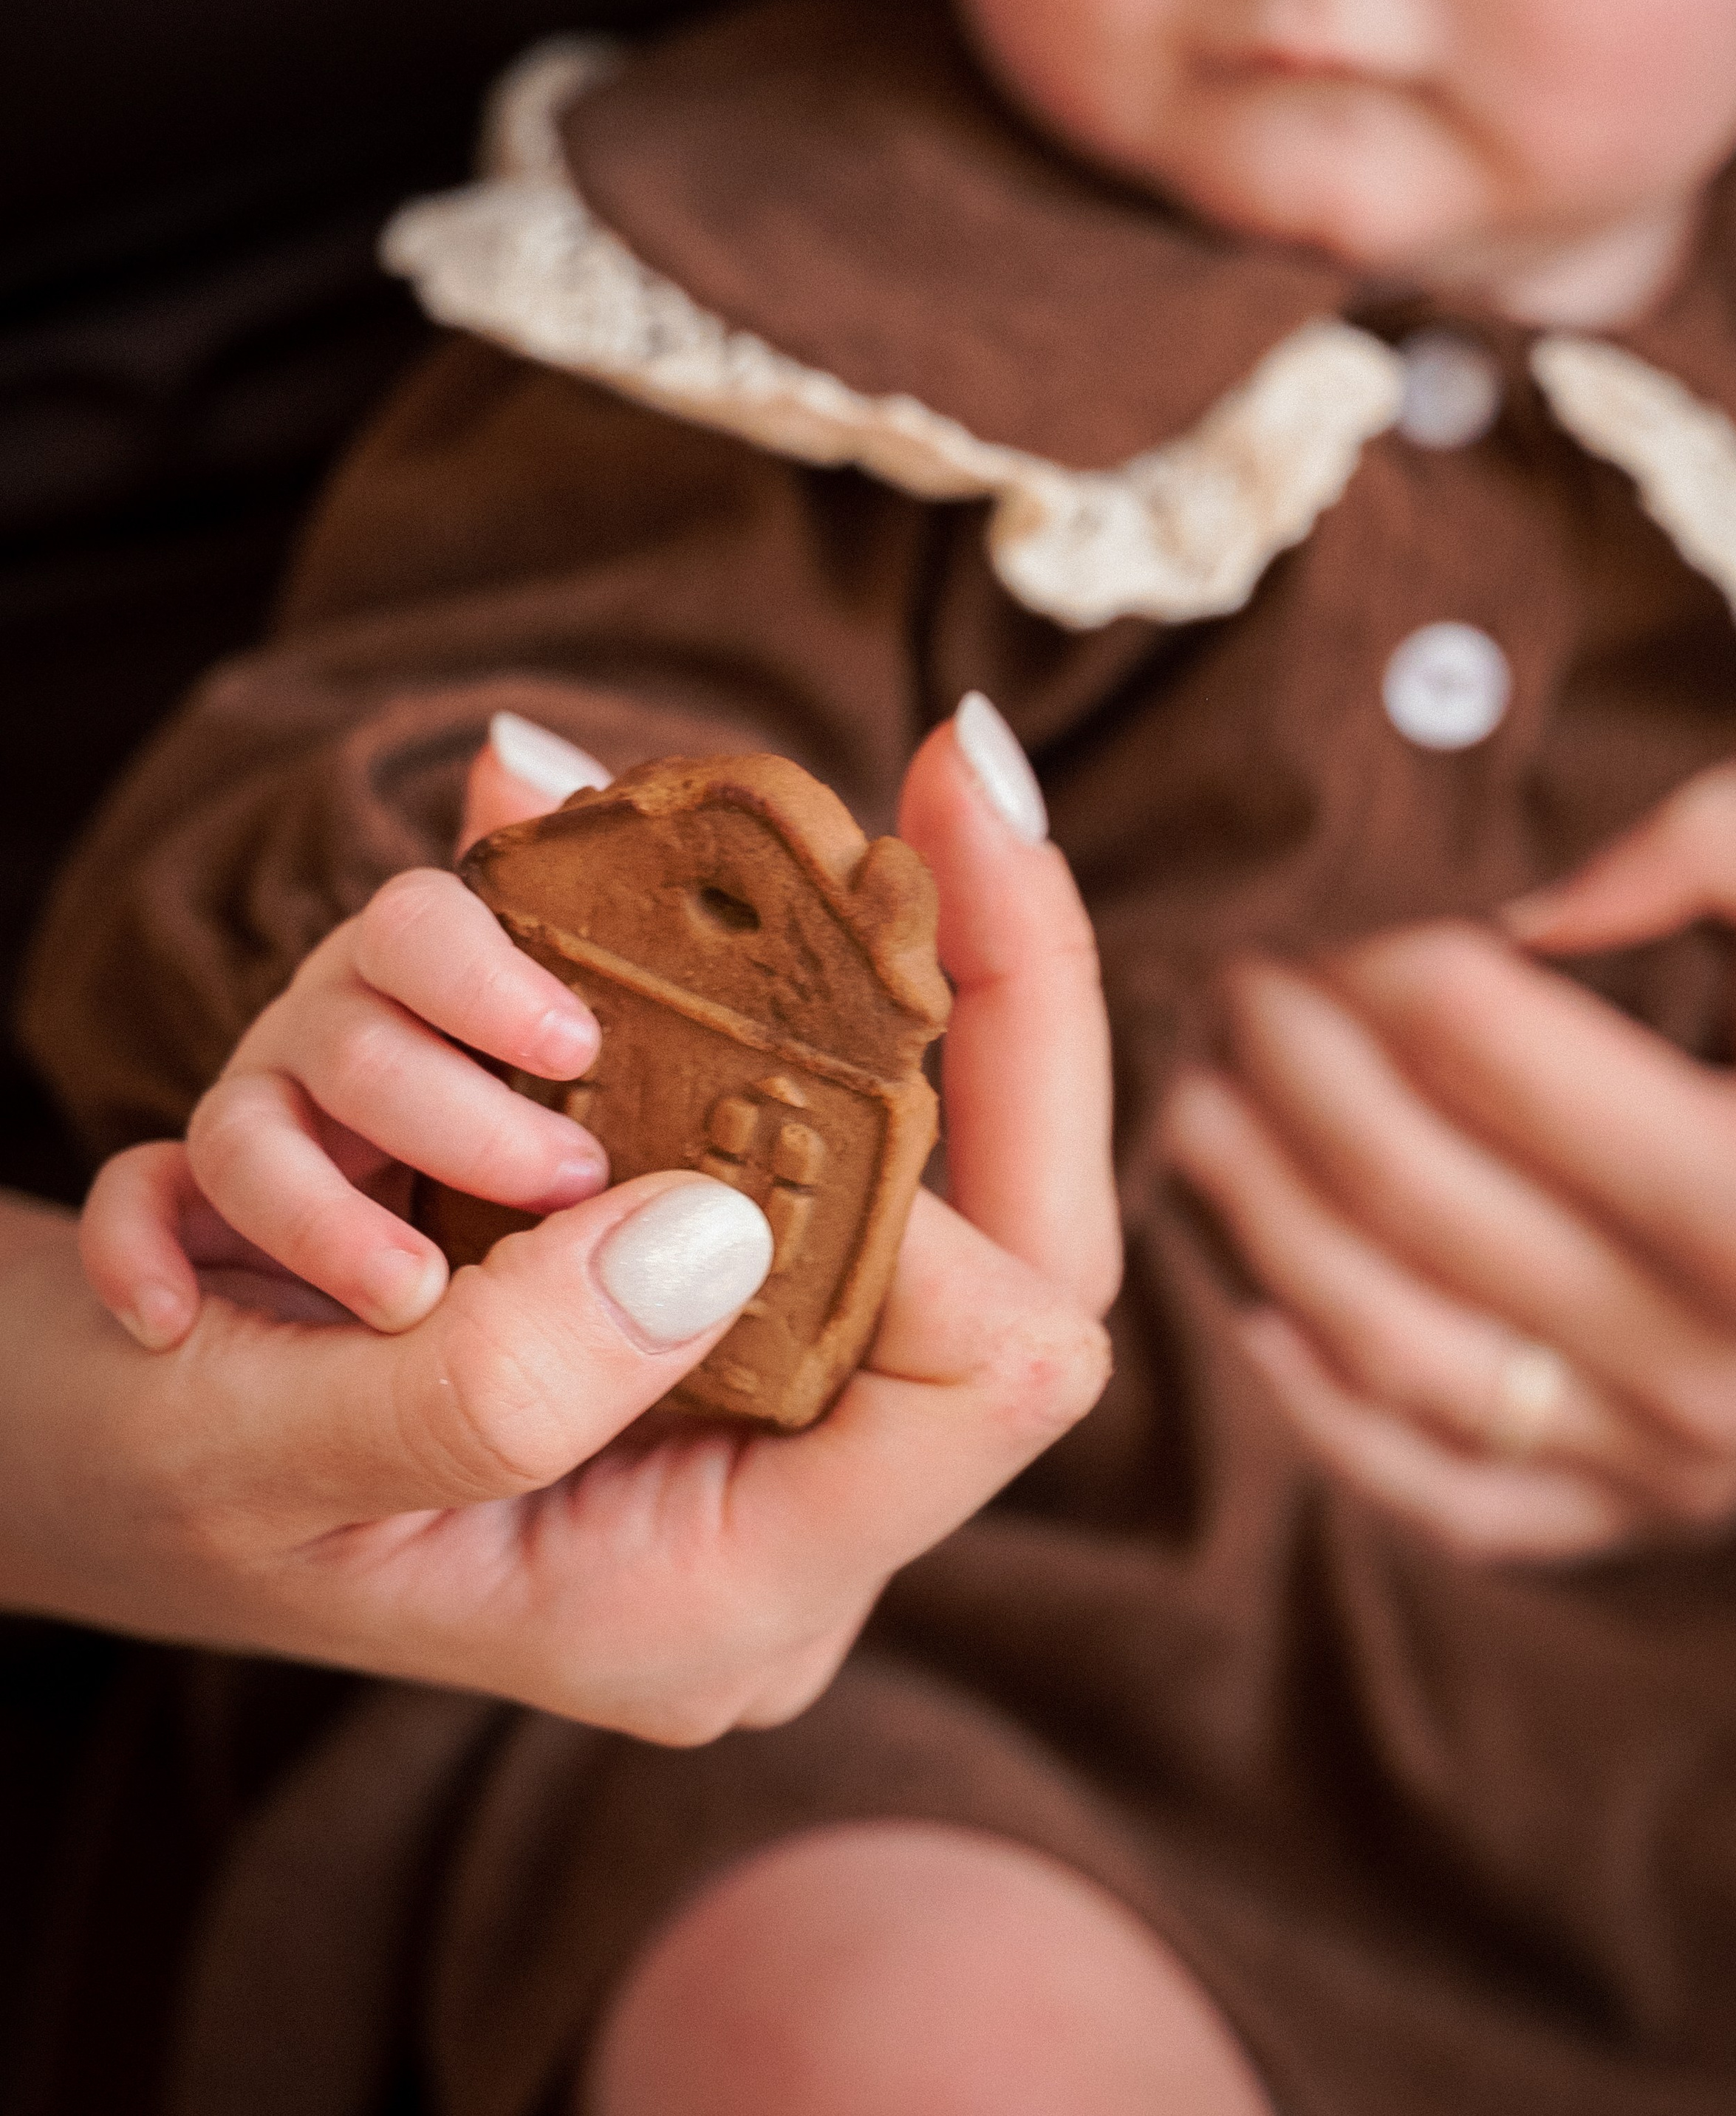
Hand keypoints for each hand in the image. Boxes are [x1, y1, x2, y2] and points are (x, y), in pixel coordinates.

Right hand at [13, 711, 1113, 1736]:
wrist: (41, 1452)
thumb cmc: (128, 1485)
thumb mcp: (263, 1459)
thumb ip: (499, 1385)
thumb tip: (717, 1216)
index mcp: (714, 1597)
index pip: (995, 1373)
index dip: (956, 1164)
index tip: (829, 974)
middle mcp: (756, 1496)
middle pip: (1011, 1234)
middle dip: (996, 990)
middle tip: (967, 766)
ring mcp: (725, 1386)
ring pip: (893, 1144)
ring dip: (773, 968)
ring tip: (583, 850)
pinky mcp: (666, 1276)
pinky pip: (749, 1094)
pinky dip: (666, 954)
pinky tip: (530, 839)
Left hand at [1162, 761, 1735, 1563]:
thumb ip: (1684, 842)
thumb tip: (1501, 898)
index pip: (1485, 1046)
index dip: (1364, 955)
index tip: (1303, 894)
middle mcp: (1729, 1363)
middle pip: (1414, 1190)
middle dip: (1285, 1064)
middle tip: (1223, 972)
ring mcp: (1679, 1460)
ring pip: (1396, 1347)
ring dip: (1262, 1218)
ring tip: (1189, 1104)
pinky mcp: (1634, 1514)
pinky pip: (1441, 1495)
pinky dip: (1324, 1414)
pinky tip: (1249, 1304)